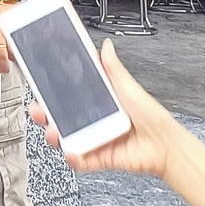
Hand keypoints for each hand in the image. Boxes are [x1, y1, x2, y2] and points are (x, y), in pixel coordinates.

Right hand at [30, 38, 175, 175]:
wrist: (167, 145)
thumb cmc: (151, 116)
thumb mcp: (128, 87)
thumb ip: (113, 68)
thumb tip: (106, 45)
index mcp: (96, 101)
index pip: (67, 94)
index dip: (50, 91)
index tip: (39, 85)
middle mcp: (92, 120)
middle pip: (60, 116)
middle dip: (44, 113)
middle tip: (38, 110)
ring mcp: (94, 139)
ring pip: (66, 137)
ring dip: (54, 135)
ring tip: (53, 132)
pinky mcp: (100, 157)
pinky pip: (82, 160)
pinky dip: (74, 158)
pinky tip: (71, 152)